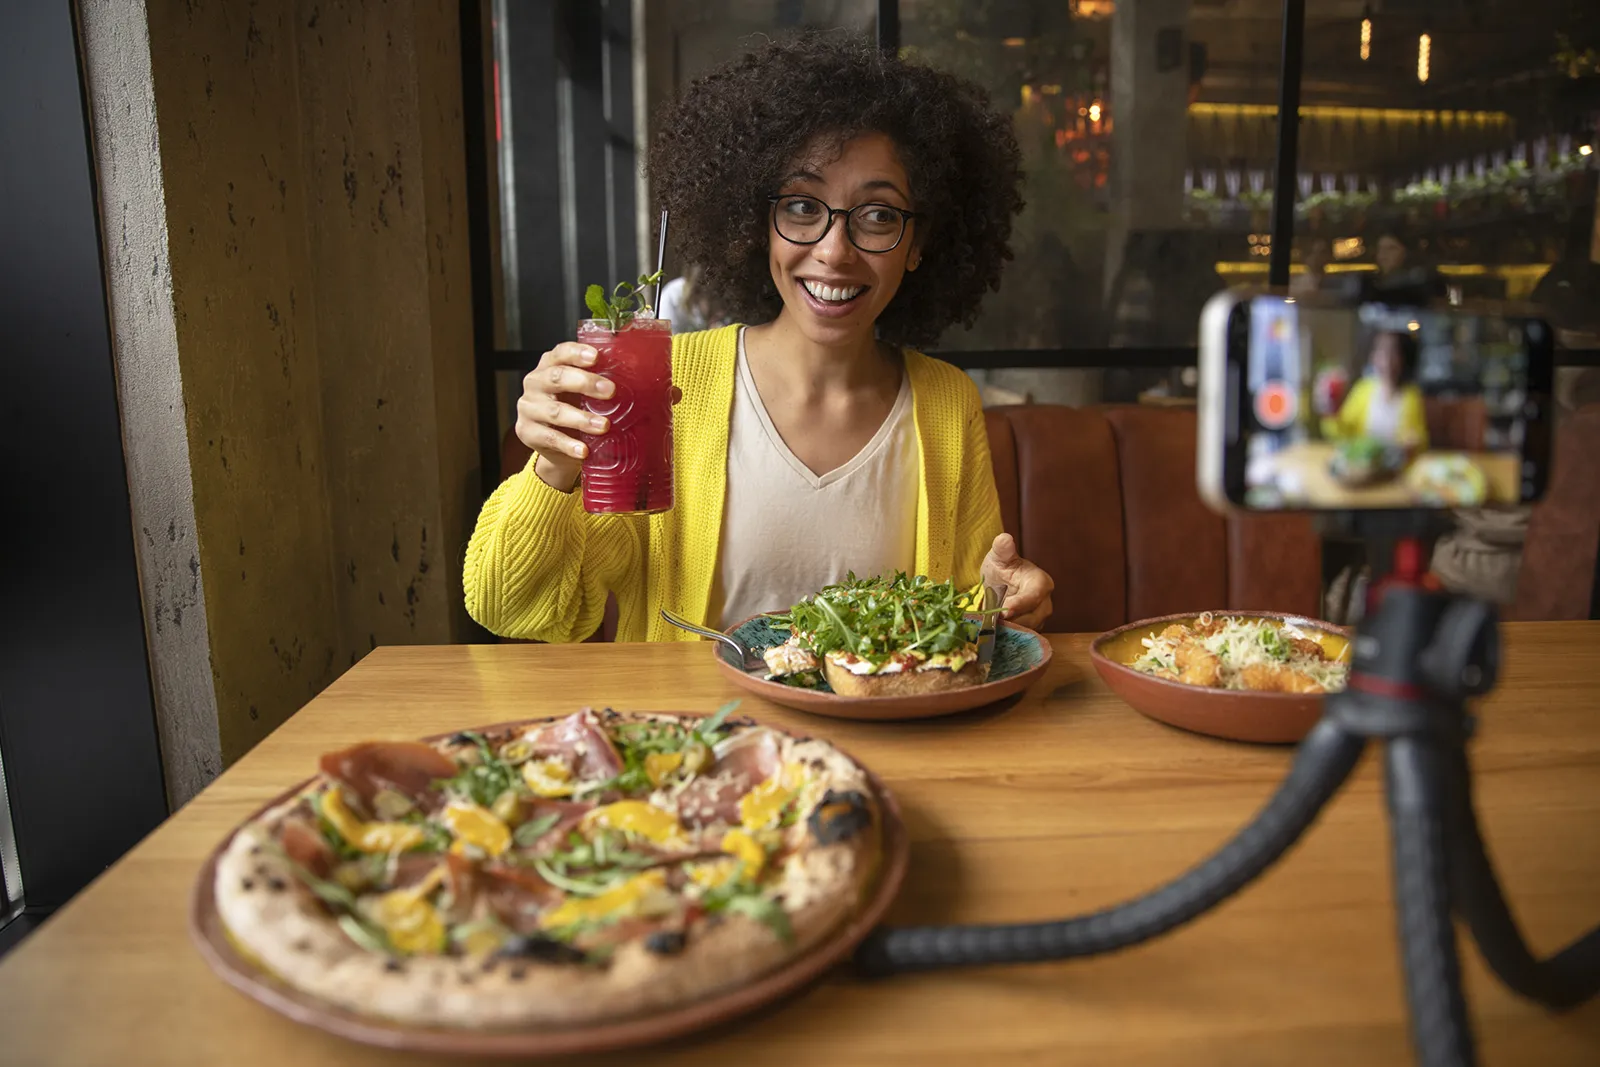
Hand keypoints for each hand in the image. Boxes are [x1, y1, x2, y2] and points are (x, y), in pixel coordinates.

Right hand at [516, 342, 614, 491]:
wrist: (559, 446)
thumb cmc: (579, 409)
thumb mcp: (591, 395)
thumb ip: (615, 387)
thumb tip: (667, 390)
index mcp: (551, 365)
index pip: (561, 352)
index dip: (576, 353)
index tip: (596, 357)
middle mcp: (536, 382)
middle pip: (557, 377)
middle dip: (584, 382)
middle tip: (611, 391)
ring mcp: (529, 407)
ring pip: (554, 411)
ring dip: (581, 419)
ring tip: (604, 426)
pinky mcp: (527, 432)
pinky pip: (549, 438)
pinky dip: (568, 445)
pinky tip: (584, 450)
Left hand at [981, 533, 1054, 629]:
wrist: (999, 583)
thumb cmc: (1001, 567)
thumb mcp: (999, 556)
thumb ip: (1002, 548)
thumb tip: (1005, 539)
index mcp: (1040, 582)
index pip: (1035, 596)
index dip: (1020, 604)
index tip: (1003, 611)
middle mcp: (1045, 602)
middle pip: (1033, 617)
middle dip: (1013, 621)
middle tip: (992, 623)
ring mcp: (1039, 618)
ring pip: (1027, 630)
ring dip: (1009, 631)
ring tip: (991, 628)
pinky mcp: (1030, 629)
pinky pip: (1022, 637)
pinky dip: (1008, 636)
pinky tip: (993, 634)